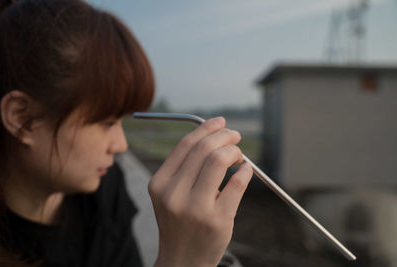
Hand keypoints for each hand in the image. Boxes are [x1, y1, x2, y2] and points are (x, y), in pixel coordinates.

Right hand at [149, 117, 252, 266]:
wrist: (182, 261)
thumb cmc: (180, 223)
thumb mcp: (170, 194)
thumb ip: (185, 167)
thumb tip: (213, 136)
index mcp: (160, 184)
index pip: (185, 145)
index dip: (206, 128)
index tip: (220, 122)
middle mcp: (173, 194)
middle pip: (204, 149)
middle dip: (224, 135)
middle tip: (235, 136)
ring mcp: (195, 208)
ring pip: (219, 161)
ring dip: (234, 150)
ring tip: (238, 153)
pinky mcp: (217, 220)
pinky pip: (237, 183)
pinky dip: (246, 170)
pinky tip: (246, 169)